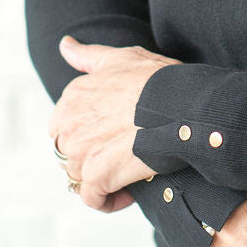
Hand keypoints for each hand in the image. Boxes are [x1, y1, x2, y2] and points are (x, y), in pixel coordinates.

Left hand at [49, 36, 176, 211]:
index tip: (113, 134)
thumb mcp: (123, 58)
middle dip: (91, 156)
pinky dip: (108, 201)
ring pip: (79, 176)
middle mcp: (70, 123)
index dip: (87, 133)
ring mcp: (81, 151)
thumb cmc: (159, 81)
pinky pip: (93, 199)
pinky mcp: (97, 176)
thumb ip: (89, 56)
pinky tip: (128, 193)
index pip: (63, 125)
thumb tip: (64, 45)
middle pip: (68, 151)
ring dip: (102, 179)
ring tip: (130, 173)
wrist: (184, 107)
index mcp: (73, 95)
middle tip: (121, 155)